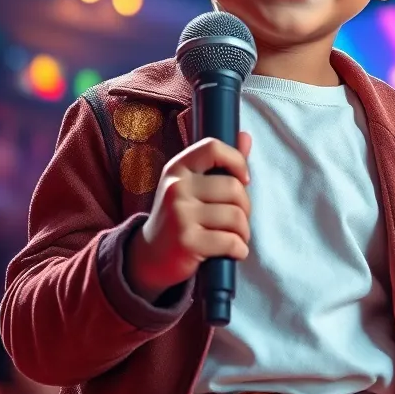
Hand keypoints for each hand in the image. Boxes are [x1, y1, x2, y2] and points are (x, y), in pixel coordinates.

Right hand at [127, 133, 251, 301]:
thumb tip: (246, 136)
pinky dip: (239, 249)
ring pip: (235, 216)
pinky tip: (233, 251)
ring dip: (243, 232)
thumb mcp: (192, 186)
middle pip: (234, 188)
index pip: (213, 147)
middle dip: (245, 208)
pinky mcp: (187, 242)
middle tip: (237, 221)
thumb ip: (220, 163)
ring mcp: (180, 214)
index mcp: (178, 168)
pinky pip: (230, 241)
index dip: (237, 161)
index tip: (244, 180)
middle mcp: (176, 187)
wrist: (148, 257)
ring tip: (235, 237)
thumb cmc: (179, 217)